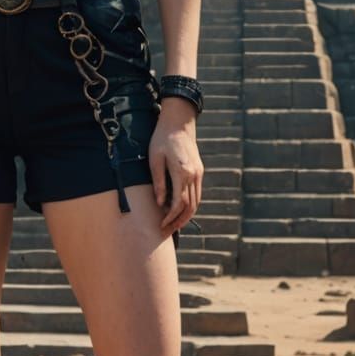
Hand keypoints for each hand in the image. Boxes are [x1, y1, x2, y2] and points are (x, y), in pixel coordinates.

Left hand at [148, 97, 202, 238]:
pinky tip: (181, 211)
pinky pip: (197, 194)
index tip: (161, 225)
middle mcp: (194, 175)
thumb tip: (160, 203)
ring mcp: (199, 174)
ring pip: (197, 202)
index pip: (179, 203)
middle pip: (190, 206)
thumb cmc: (161, 140)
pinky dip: (191, 206)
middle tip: (167, 231)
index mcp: (182, 172)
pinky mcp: (199, 171)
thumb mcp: (155, 160)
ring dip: (186, 216)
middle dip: (179, 221)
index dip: (170, 217)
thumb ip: (158, 182)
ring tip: (174, 225)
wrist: (178, 123)